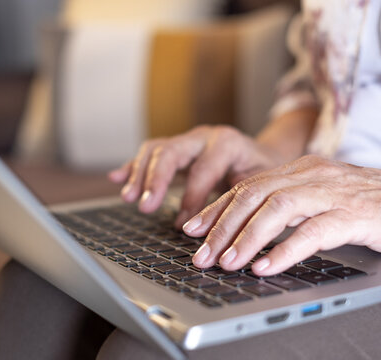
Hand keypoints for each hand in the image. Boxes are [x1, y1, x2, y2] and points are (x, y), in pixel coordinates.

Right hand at [108, 125, 283, 227]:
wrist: (264, 156)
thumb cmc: (263, 174)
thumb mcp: (260, 185)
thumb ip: (238, 201)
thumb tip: (211, 227)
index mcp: (227, 144)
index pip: (202, 170)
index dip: (191, 198)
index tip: (184, 225)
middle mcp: (204, 137)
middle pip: (171, 152)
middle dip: (155, 179)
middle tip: (145, 205)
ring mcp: (188, 141)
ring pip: (156, 149)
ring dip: (139, 173)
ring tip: (129, 198)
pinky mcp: (178, 149)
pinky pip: (150, 153)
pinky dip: (132, 165)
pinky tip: (117, 178)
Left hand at [186, 155, 380, 275]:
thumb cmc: (373, 204)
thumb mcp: (323, 197)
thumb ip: (291, 207)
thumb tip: (251, 230)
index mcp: (301, 170)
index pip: (248, 186)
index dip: (216, 208)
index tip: (192, 229)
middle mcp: (311, 175)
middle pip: (254, 195)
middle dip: (221, 226)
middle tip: (200, 253)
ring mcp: (333, 192)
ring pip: (278, 210)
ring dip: (247, 238)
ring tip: (227, 263)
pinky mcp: (356, 214)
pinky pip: (313, 231)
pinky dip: (286, 250)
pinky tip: (266, 267)